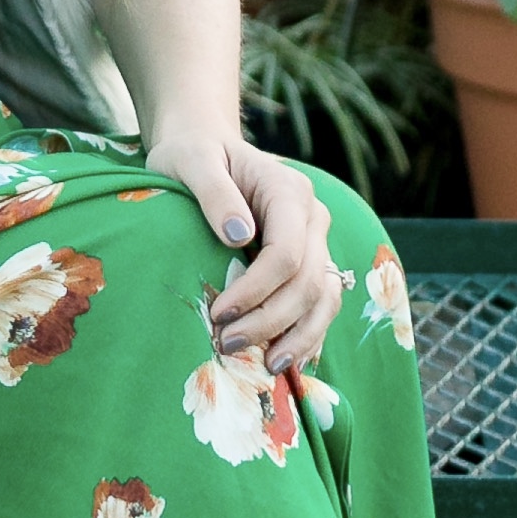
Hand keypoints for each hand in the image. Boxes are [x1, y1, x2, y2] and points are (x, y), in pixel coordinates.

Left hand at [155, 119, 348, 375]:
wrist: (206, 149)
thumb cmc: (193, 155)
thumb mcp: (191, 161)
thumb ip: (213, 192)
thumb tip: (239, 236)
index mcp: (288, 191)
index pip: (286, 253)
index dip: (257, 290)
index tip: (219, 314)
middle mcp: (311, 217)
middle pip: (308, 282)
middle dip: (272, 321)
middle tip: (228, 346)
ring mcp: (315, 241)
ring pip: (325, 298)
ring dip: (299, 337)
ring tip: (269, 368)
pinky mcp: (309, 262)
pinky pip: (321, 304)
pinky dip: (309, 335)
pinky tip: (289, 362)